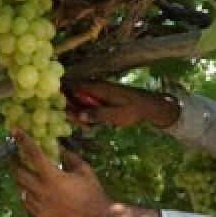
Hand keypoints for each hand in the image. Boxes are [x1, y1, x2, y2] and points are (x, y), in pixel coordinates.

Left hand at [9, 129, 164, 216]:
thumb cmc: (92, 192)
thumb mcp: (83, 170)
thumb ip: (69, 157)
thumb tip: (58, 148)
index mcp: (52, 177)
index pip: (33, 154)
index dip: (23, 141)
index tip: (15, 131)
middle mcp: (41, 191)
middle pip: (19, 173)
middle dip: (14, 163)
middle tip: (15, 157)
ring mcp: (39, 205)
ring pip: (20, 189)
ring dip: (20, 179)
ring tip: (24, 173)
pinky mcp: (40, 216)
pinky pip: (26, 202)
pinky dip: (26, 194)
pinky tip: (31, 191)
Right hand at [63, 82, 180, 129]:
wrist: (149, 106)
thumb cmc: (133, 109)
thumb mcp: (115, 115)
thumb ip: (96, 114)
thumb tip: (78, 115)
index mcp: (97, 88)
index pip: (73, 88)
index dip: (66, 100)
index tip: (67, 114)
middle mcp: (96, 88)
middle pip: (75, 96)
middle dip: (73, 111)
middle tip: (81, 126)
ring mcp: (99, 93)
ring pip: (82, 102)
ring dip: (82, 114)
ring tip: (88, 128)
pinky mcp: (103, 98)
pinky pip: (90, 104)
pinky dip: (89, 114)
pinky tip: (92, 126)